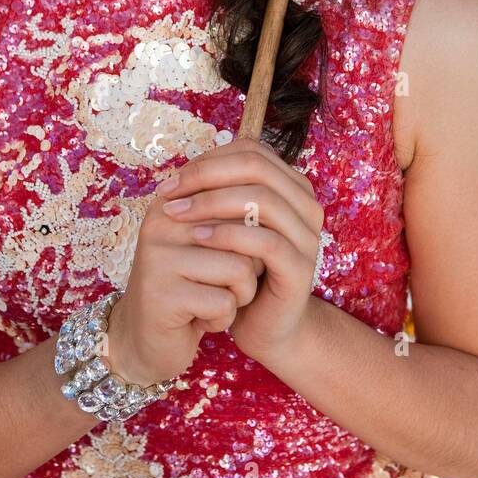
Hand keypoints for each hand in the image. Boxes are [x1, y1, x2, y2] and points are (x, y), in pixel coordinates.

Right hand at [108, 164, 261, 386]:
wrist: (148, 339)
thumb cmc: (193, 287)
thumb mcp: (214, 246)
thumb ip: (237, 221)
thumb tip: (272, 213)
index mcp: (175, 201)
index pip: (241, 202)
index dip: (251, 238)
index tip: (227, 258)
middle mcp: (162, 221)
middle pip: (245, 233)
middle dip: (249, 267)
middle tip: (220, 284)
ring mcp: (157, 257)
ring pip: (241, 269)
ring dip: (238, 296)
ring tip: (210, 302)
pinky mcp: (161, 295)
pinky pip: (224, 303)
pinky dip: (223, 319)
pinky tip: (198, 320)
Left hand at [159, 136, 323, 365]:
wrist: (265, 325)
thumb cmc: (242, 269)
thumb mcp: (228, 226)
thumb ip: (217, 195)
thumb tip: (179, 169)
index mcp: (292, 187)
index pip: (251, 151)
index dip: (207, 160)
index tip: (171, 181)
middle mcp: (306, 205)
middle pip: (257, 167)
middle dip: (206, 175)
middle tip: (168, 193)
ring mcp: (308, 236)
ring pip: (262, 199)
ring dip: (212, 202)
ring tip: (177, 215)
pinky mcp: (300, 269)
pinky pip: (266, 241)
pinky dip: (228, 235)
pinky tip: (198, 238)